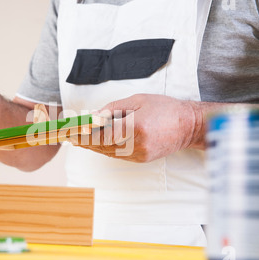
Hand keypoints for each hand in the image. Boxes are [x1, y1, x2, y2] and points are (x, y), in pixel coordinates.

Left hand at [70, 94, 202, 162]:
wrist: (189, 126)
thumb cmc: (165, 109)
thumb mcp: (138, 100)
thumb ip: (114, 109)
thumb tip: (94, 116)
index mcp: (135, 127)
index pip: (102, 134)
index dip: (84, 134)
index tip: (71, 132)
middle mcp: (136, 144)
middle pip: (103, 145)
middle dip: (85, 141)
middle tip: (70, 137)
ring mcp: (139, 154)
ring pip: (109, 152)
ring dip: (93, 146)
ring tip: (80, 140)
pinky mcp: (142, 159)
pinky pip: (119, 155)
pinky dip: (106, 149)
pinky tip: (97, 144)